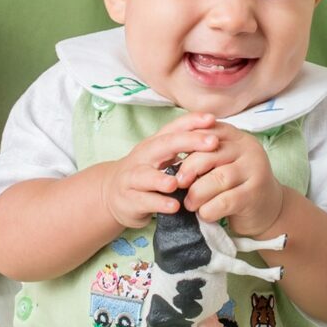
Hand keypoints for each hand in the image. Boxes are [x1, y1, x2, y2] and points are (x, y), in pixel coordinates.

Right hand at [99, 113, 221, 230]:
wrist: (111, 193)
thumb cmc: (145, 173)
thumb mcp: (161, 158)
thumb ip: (182, 149)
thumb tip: (215, 136)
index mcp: (154, 144)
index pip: (174, 128)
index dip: (192, 122)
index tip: (212, 119)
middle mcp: (142, 156)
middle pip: (163, 145)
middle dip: (189, 142)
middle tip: (212, 142)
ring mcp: (132, 178)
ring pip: (145, 176)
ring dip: (162, 179)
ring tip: (178, 183)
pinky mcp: (128, 200)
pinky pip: (143, 201)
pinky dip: (159, 204)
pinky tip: (174, 207)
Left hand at [174, 122, 284, 237]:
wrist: (268, 209)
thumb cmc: (236, 184)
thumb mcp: (222, 163)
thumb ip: (204, 155)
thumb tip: (170, 160)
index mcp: (236, 136)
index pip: (207, 132)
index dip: (186, 145)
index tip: (171, 159)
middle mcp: (248, 149)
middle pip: (210, 153)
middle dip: (189, 169)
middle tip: (177, 184)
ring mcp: (255, 171)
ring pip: (218, 178)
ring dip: (197, 193)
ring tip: (190, 203)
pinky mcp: (255, 195)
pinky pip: (225, 201)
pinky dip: (209, 209)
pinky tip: (204, 214)